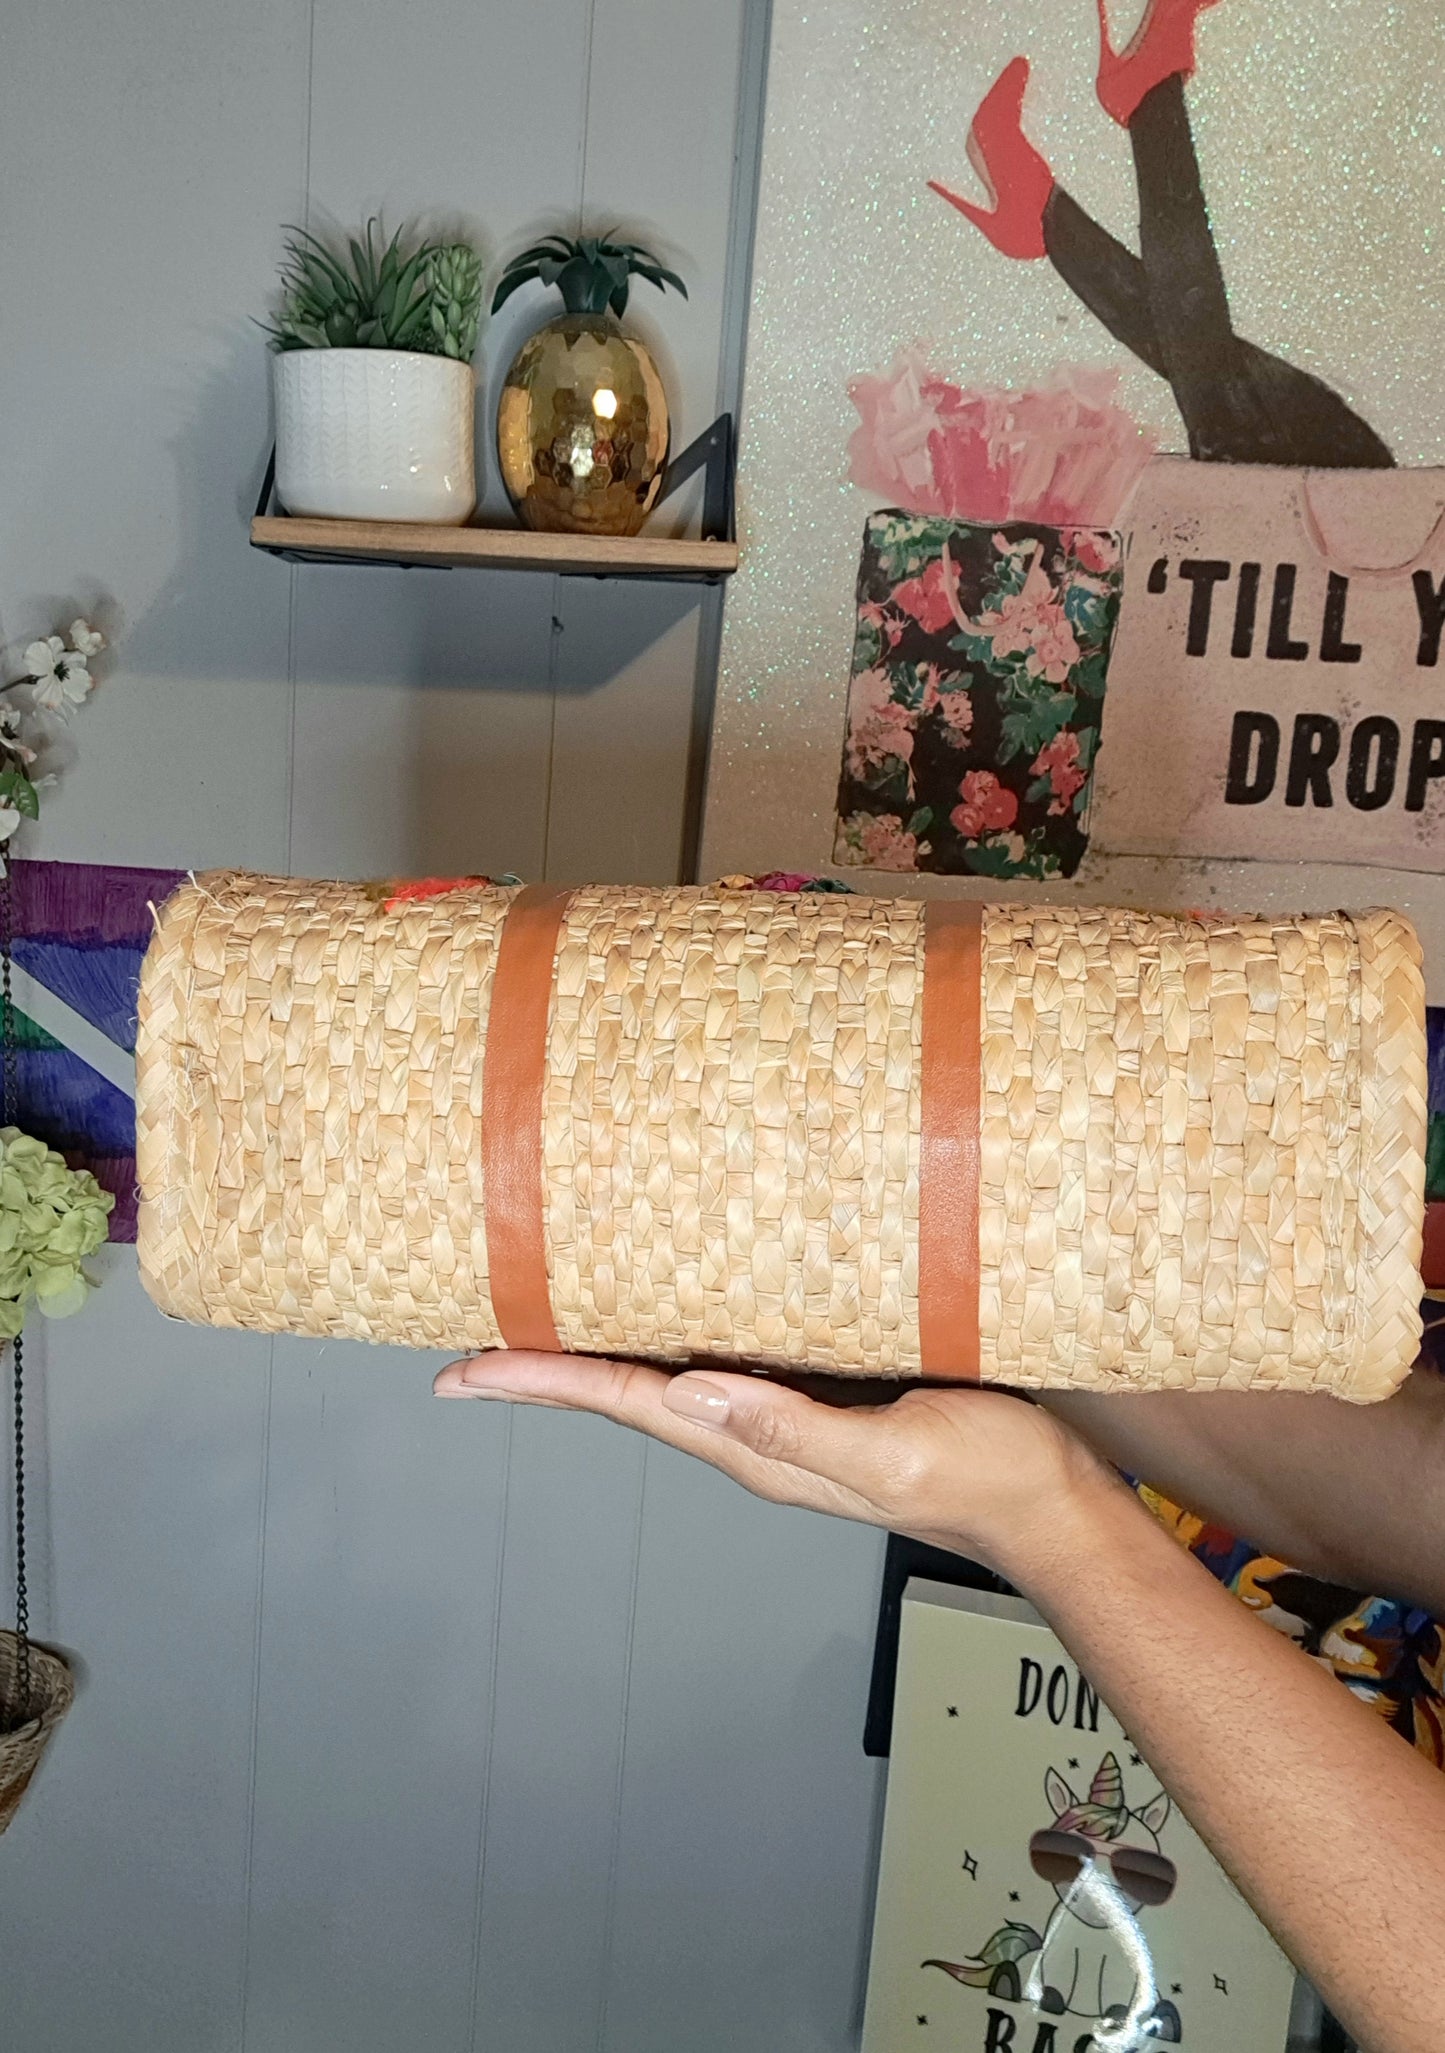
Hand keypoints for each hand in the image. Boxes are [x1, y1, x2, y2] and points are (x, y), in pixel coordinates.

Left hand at [434, 1352, 1114, 1578]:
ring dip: (599, 1353)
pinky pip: (722, 1359)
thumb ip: (792, 1428)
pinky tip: (664, 1311)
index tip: (460, 1374)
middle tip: (470, 1340)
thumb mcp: (890, 1449)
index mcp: (756, 1450)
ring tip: (537, 1322)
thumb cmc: (983, 1473)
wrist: (1049, 1501)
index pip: (625, 1405)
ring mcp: (784, 1417)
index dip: (539, 1384)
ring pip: (666, 1377)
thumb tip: (686, 1393)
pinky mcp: (821, 1392)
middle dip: (546, 1368)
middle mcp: (753, 1435)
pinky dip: (672, 1336)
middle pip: (626, 1393)